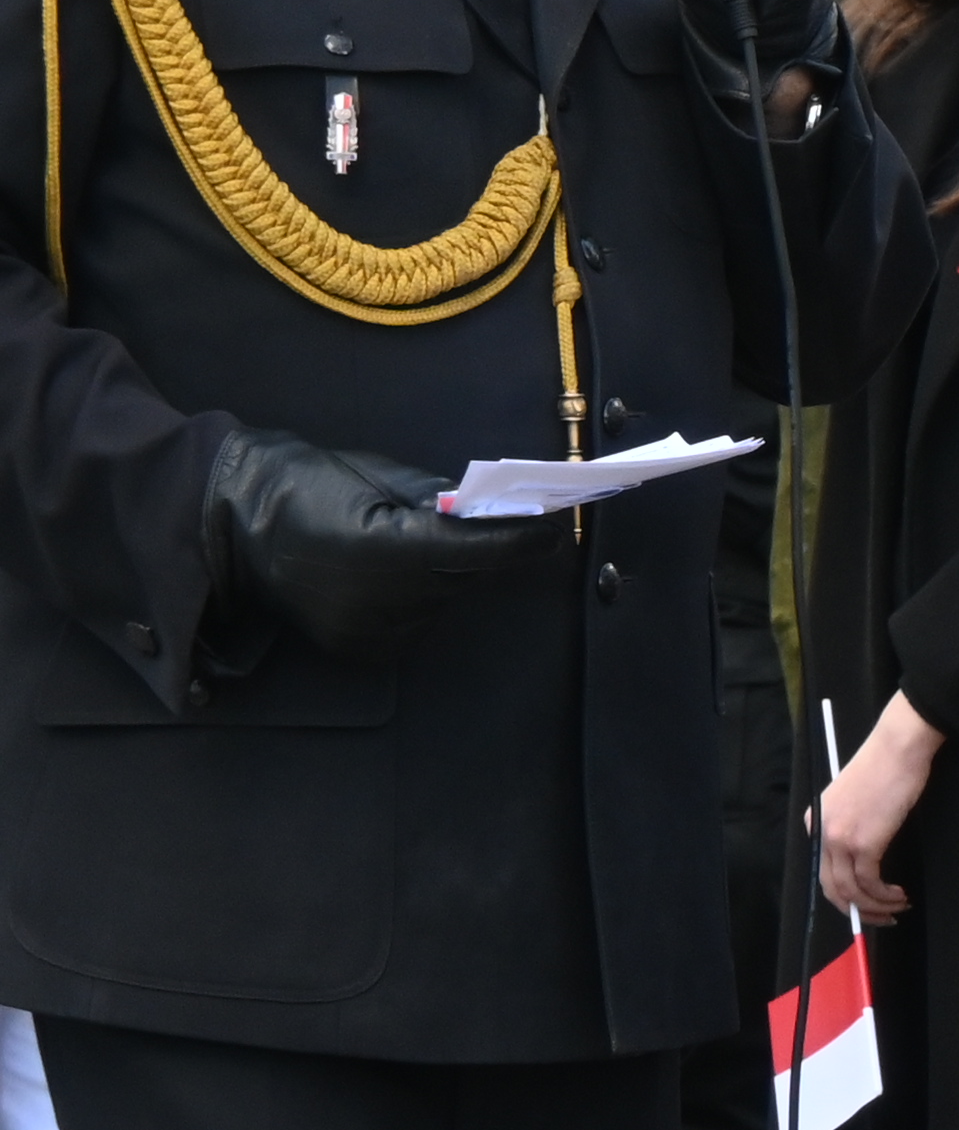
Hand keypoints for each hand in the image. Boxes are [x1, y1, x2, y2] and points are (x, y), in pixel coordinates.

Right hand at [198, 423, 553, 654]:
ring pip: (442, 606)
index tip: (554, 531)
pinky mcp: (356, 651)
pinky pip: (414, 626)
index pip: (475, 552)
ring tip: (415, 550)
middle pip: (463, 581)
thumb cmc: (310, 483)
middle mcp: (376, 600)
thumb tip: (495, 515)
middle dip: (481, 555)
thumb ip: (440, 503)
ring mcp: (364, 632)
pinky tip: (394, 579)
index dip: (520, 542)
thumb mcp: (381, 478)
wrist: (232, 522)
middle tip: (488, 527)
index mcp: (383, 549)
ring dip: (448, 580)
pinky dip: (420, 602)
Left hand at [815, 690, 941, 922]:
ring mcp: (840, 839)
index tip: (866, 903)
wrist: (898, 749)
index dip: (845, 895)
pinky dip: (884, 895)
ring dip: (876, 906)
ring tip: (897, 906)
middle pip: (834, 887)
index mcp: (816, 822)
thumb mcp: (855, 801)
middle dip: (859, 910)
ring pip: (852, 890)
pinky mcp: (864, 843)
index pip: (824, 871)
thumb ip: (850, 827)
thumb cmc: (885, 768)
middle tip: (882, 917)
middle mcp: (822, 833)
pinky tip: (899, 894)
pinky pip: (870, 882)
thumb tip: (863, 859)